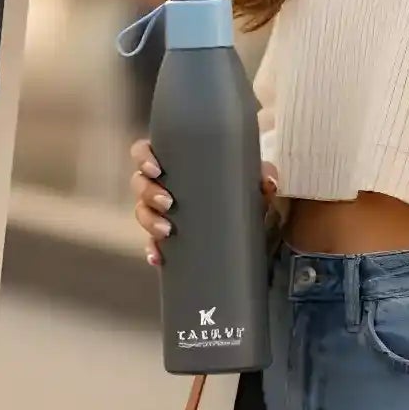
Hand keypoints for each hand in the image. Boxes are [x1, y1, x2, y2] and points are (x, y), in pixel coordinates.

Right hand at [132, 139, 276, 266]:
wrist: (246, 218)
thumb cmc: (239, 185)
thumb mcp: (251, 177)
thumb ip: (262, 173)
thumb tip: (268, 182)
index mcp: (174, 161)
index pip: (144, 151)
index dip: (143, 157)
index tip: (156, 169)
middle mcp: (162, 184)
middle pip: (140, 183)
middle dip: (149, 193)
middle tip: (169, 202)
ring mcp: (161, 210)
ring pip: (142, 212)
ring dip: (149, 221)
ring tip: (167, 230)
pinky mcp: (167, 236)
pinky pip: (151, 242)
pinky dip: (152, 250)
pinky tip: (158, 258)